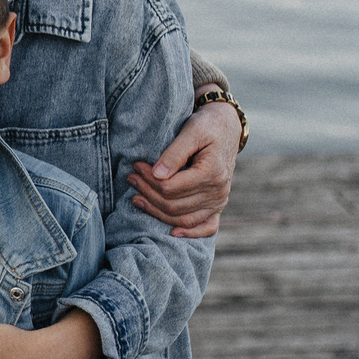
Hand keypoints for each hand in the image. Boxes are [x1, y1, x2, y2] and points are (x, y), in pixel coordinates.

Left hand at [132, 99, 239, 237]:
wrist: (227, 128)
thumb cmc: (208, 126)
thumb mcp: (192, 131)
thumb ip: (174, 153)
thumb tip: (157, 174)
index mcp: (212, 173)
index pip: (171, 188)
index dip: (149, 180)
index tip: (136, 166)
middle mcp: (218, 192)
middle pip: (174, 204)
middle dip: (148, 193)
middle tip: (131, 179)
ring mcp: (219, 201)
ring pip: (183, 218)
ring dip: (157, 212)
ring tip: (137, 198)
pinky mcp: (218, 205)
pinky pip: (207, 227)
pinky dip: (191, 232)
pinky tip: (173, 232)